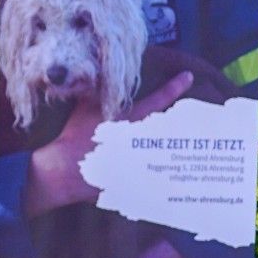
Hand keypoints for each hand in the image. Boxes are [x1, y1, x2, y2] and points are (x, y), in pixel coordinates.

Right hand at [25, 70, 193, 217]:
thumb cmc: (74, 136)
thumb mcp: (85, 108)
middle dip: (179, 121)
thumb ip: (98, 92)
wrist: (65, 170)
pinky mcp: (136, 179)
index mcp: (132, 119)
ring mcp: (142, 160)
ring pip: (165, 151)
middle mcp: (142, 138)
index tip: (189, 77)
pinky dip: (160, 177)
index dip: (175, 86)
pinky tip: (169, 181)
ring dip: (171, 148)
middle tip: (191, 116)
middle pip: (168, 127)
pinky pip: (153, 177)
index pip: (160, 99)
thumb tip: (101, 76)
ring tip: (180, 149)